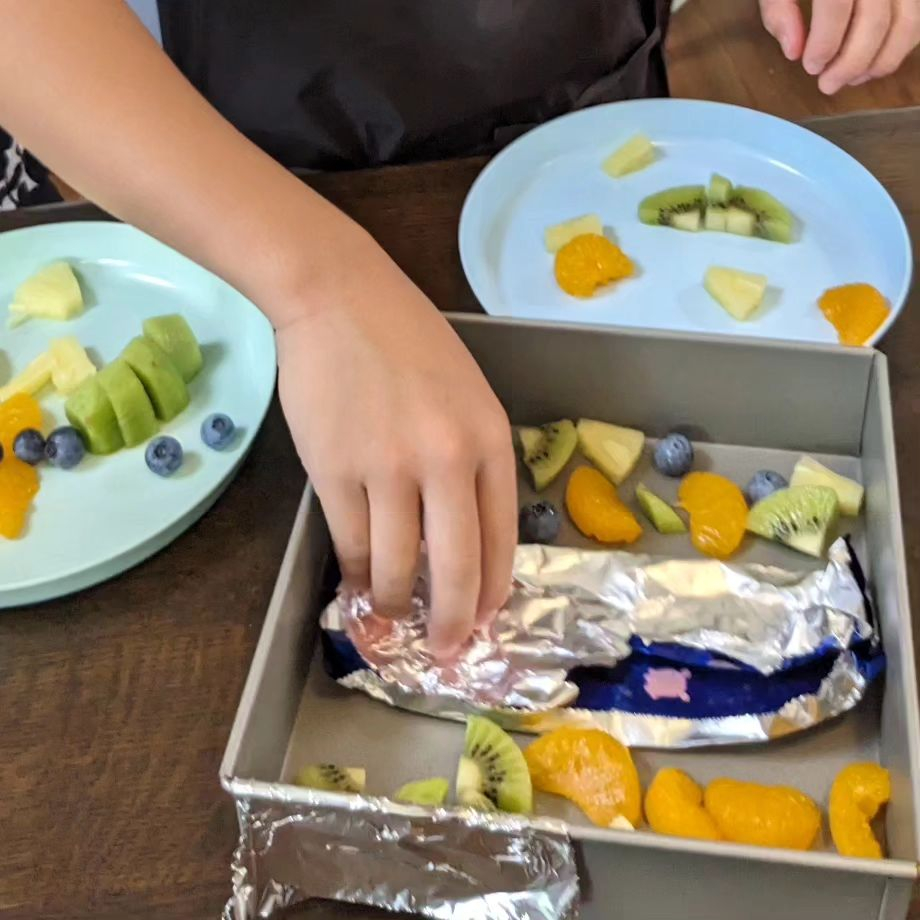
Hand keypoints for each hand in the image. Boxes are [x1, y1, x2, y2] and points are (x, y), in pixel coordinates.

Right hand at [276, 229, 515, 656]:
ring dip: (396, 604)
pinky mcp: (334, 472)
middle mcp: (445, 459)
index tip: (484, 620)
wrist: (338, 297)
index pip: (502, 537)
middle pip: (457, 567)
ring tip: (393, 619)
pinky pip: (352, 544)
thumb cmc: (408, 342)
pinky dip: (357, 576)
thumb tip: (464, 536)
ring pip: (398, 566)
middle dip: (452, 622)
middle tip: (445, 650)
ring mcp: (387, 468)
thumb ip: (473, 460)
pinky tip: (360, 588)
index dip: (492, 590)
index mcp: (489, 439)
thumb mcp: (467, 394)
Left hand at [759, 0, 919, 93]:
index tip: (811, 67)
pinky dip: (901, 44)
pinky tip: (874, 61)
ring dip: (881, 59)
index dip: (825, 42)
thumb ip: (779, 9)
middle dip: (852, 62)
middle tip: (828, 84)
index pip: (836, 3)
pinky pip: (918, 17)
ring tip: (853, 78)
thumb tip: (794, 52)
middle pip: (876, 17)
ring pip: (908, 20)